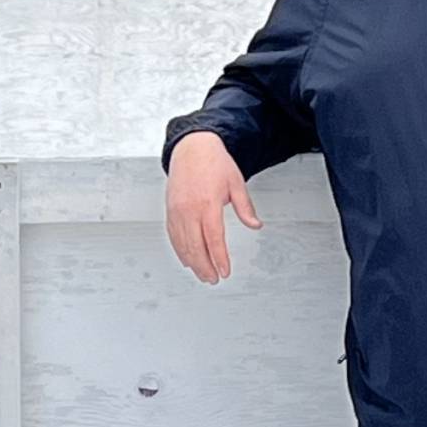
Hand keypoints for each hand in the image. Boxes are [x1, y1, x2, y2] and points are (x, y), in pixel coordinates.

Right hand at [165, 131, 261, 283]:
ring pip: (183, 245)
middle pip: (196, 247)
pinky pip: (174, 236)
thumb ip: (246, 208)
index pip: (214, 239)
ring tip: (203, 275)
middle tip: (214, 279)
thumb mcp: (236, 183)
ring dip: (193, 263)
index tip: (225, 272)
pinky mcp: (170, 211)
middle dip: (205, 267)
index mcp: (207, 203)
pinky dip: (180, 251)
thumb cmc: (214, 163)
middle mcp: (189, 209)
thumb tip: (256, 225)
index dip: (219, 259)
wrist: (191, 147)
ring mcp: (177, 211)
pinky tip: (187, 260)